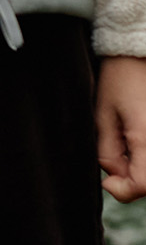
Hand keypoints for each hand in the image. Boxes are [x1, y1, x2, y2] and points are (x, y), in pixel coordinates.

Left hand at [98, 55, 145, 201]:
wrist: (140, 54)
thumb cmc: (119, 79)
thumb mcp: (103, 114)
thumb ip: (108, 150)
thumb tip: (113, 177)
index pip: (142, 186)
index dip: (122, 190)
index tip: (106, 181)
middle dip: (131, 179)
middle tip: (115, 157)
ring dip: (140, 169)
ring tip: (125, 142)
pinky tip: (136, 138)